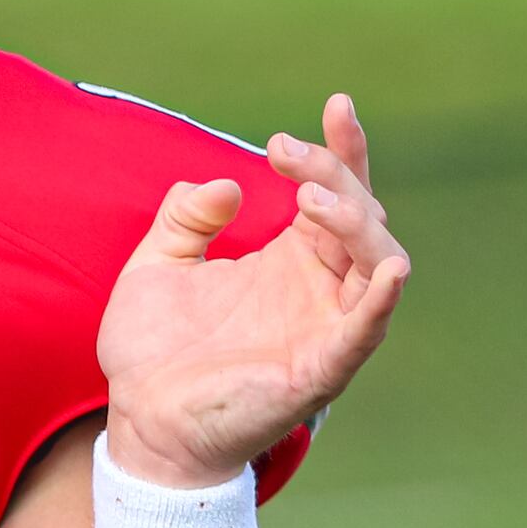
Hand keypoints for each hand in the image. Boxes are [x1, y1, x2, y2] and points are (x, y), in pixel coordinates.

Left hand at [96, 92, 411, 488]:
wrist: (140, 422)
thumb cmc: (154, 351)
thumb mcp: (155, 265)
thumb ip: (185, 218)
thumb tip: (227, 184)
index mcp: (289, 260)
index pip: (334, 194)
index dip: (341, 150)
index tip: (335, 105)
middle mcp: (318, 288)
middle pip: (358, 217)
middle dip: (333, 175)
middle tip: (284, 151)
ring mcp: (325, 327)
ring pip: (375, 262)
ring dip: (355, 223)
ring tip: (311, 198)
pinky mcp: (321, 368)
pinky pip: (365, 330)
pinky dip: (381, 298)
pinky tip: (386, 266)